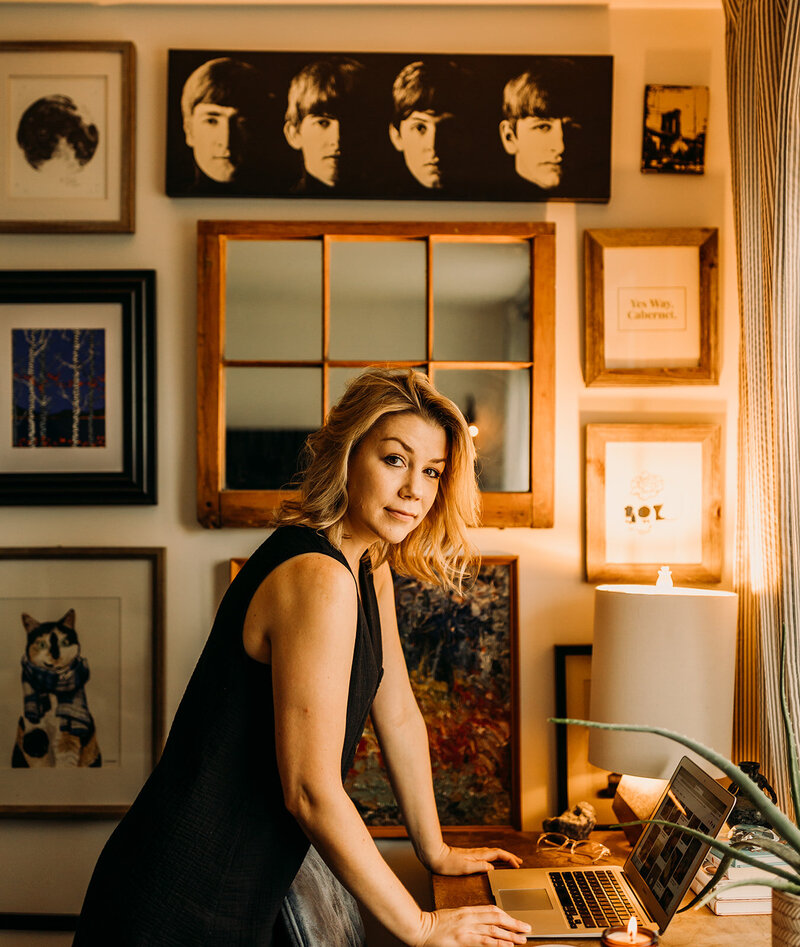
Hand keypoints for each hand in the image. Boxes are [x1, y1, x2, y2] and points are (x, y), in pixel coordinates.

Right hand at [415, 906, 530, 945]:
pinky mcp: (464, 940)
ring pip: (494, 930)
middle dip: (513, 924)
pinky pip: (485, 941)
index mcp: (468, 910)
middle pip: (497, 919)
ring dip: (510, 935)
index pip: (492, 910)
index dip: (506, 915)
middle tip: (527, 928)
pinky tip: (507, 945)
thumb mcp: (454, 915)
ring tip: (522, 938)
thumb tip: (485, 924)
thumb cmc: (435, 923)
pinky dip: (498, 943)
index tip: (516, 920)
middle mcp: (470, 918)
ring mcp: (467, 929)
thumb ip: (469, 918)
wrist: (420, 927)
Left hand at [427, 844, 522, 875]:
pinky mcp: (469, 856)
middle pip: (498, 853)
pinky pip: (487, 857)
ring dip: (503, 858)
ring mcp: (474, 854)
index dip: (510, 859)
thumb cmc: (448, 863)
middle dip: (510, 857)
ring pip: (493, 854)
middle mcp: (478, 853)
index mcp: (479, 855)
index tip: (518, 865)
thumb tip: (493, 868)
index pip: (499, 855)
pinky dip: (495, 859)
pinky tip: (493, 863)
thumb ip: (480, 867)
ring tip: (510, 863)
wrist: (435, 856)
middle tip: (519, 862)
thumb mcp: (465, 867)